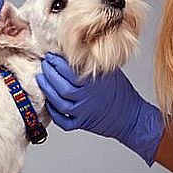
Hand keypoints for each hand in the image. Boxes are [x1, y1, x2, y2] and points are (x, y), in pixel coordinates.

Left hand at [36, 52, 164, 165]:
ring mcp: (83, 112)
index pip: (68, 70)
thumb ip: (92, 63)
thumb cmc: (121, 92)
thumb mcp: (109, 72)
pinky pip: (62, 120)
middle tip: (44, 64)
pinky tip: (49, 102)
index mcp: (93, 83)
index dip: (56, 62)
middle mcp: (86, 98)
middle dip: (49, 73)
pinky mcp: (82, 123)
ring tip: (41, 78)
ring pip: (58, 102)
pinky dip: (53, 111)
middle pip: (60, 86)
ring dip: (47, 89)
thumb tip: (77, 49)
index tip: (50, 55)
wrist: (131, 116)